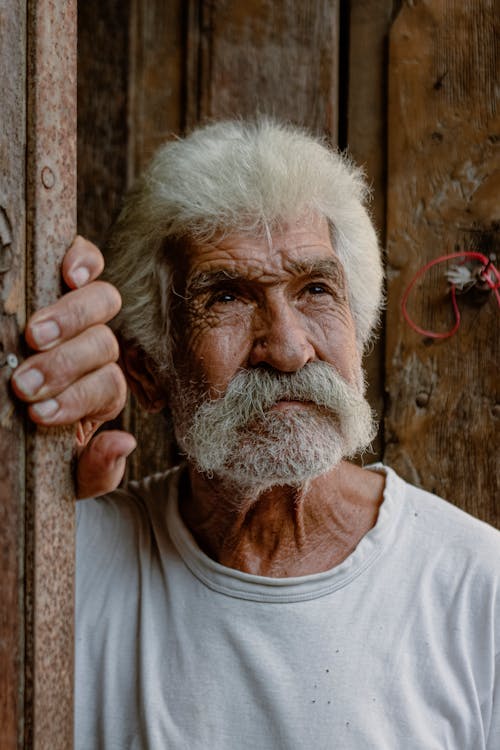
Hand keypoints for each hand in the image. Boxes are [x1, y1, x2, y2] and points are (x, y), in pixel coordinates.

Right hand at [11, 236, 135, 497]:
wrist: (9, 437)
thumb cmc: (33, 441)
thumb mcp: (63, 471)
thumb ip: (95, 470)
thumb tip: (124, 442)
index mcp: (100, 392)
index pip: (107, 388)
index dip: (77, 400)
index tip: (38, 415)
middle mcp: (98, 350)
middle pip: (104, 345)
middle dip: (65, 366)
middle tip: (25, 382)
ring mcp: (83, 313)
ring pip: (101, 303)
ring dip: (69, 319)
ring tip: (33, 335)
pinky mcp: (62, 279)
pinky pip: (87, 259)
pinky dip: (82, 260)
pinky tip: (68, 274)